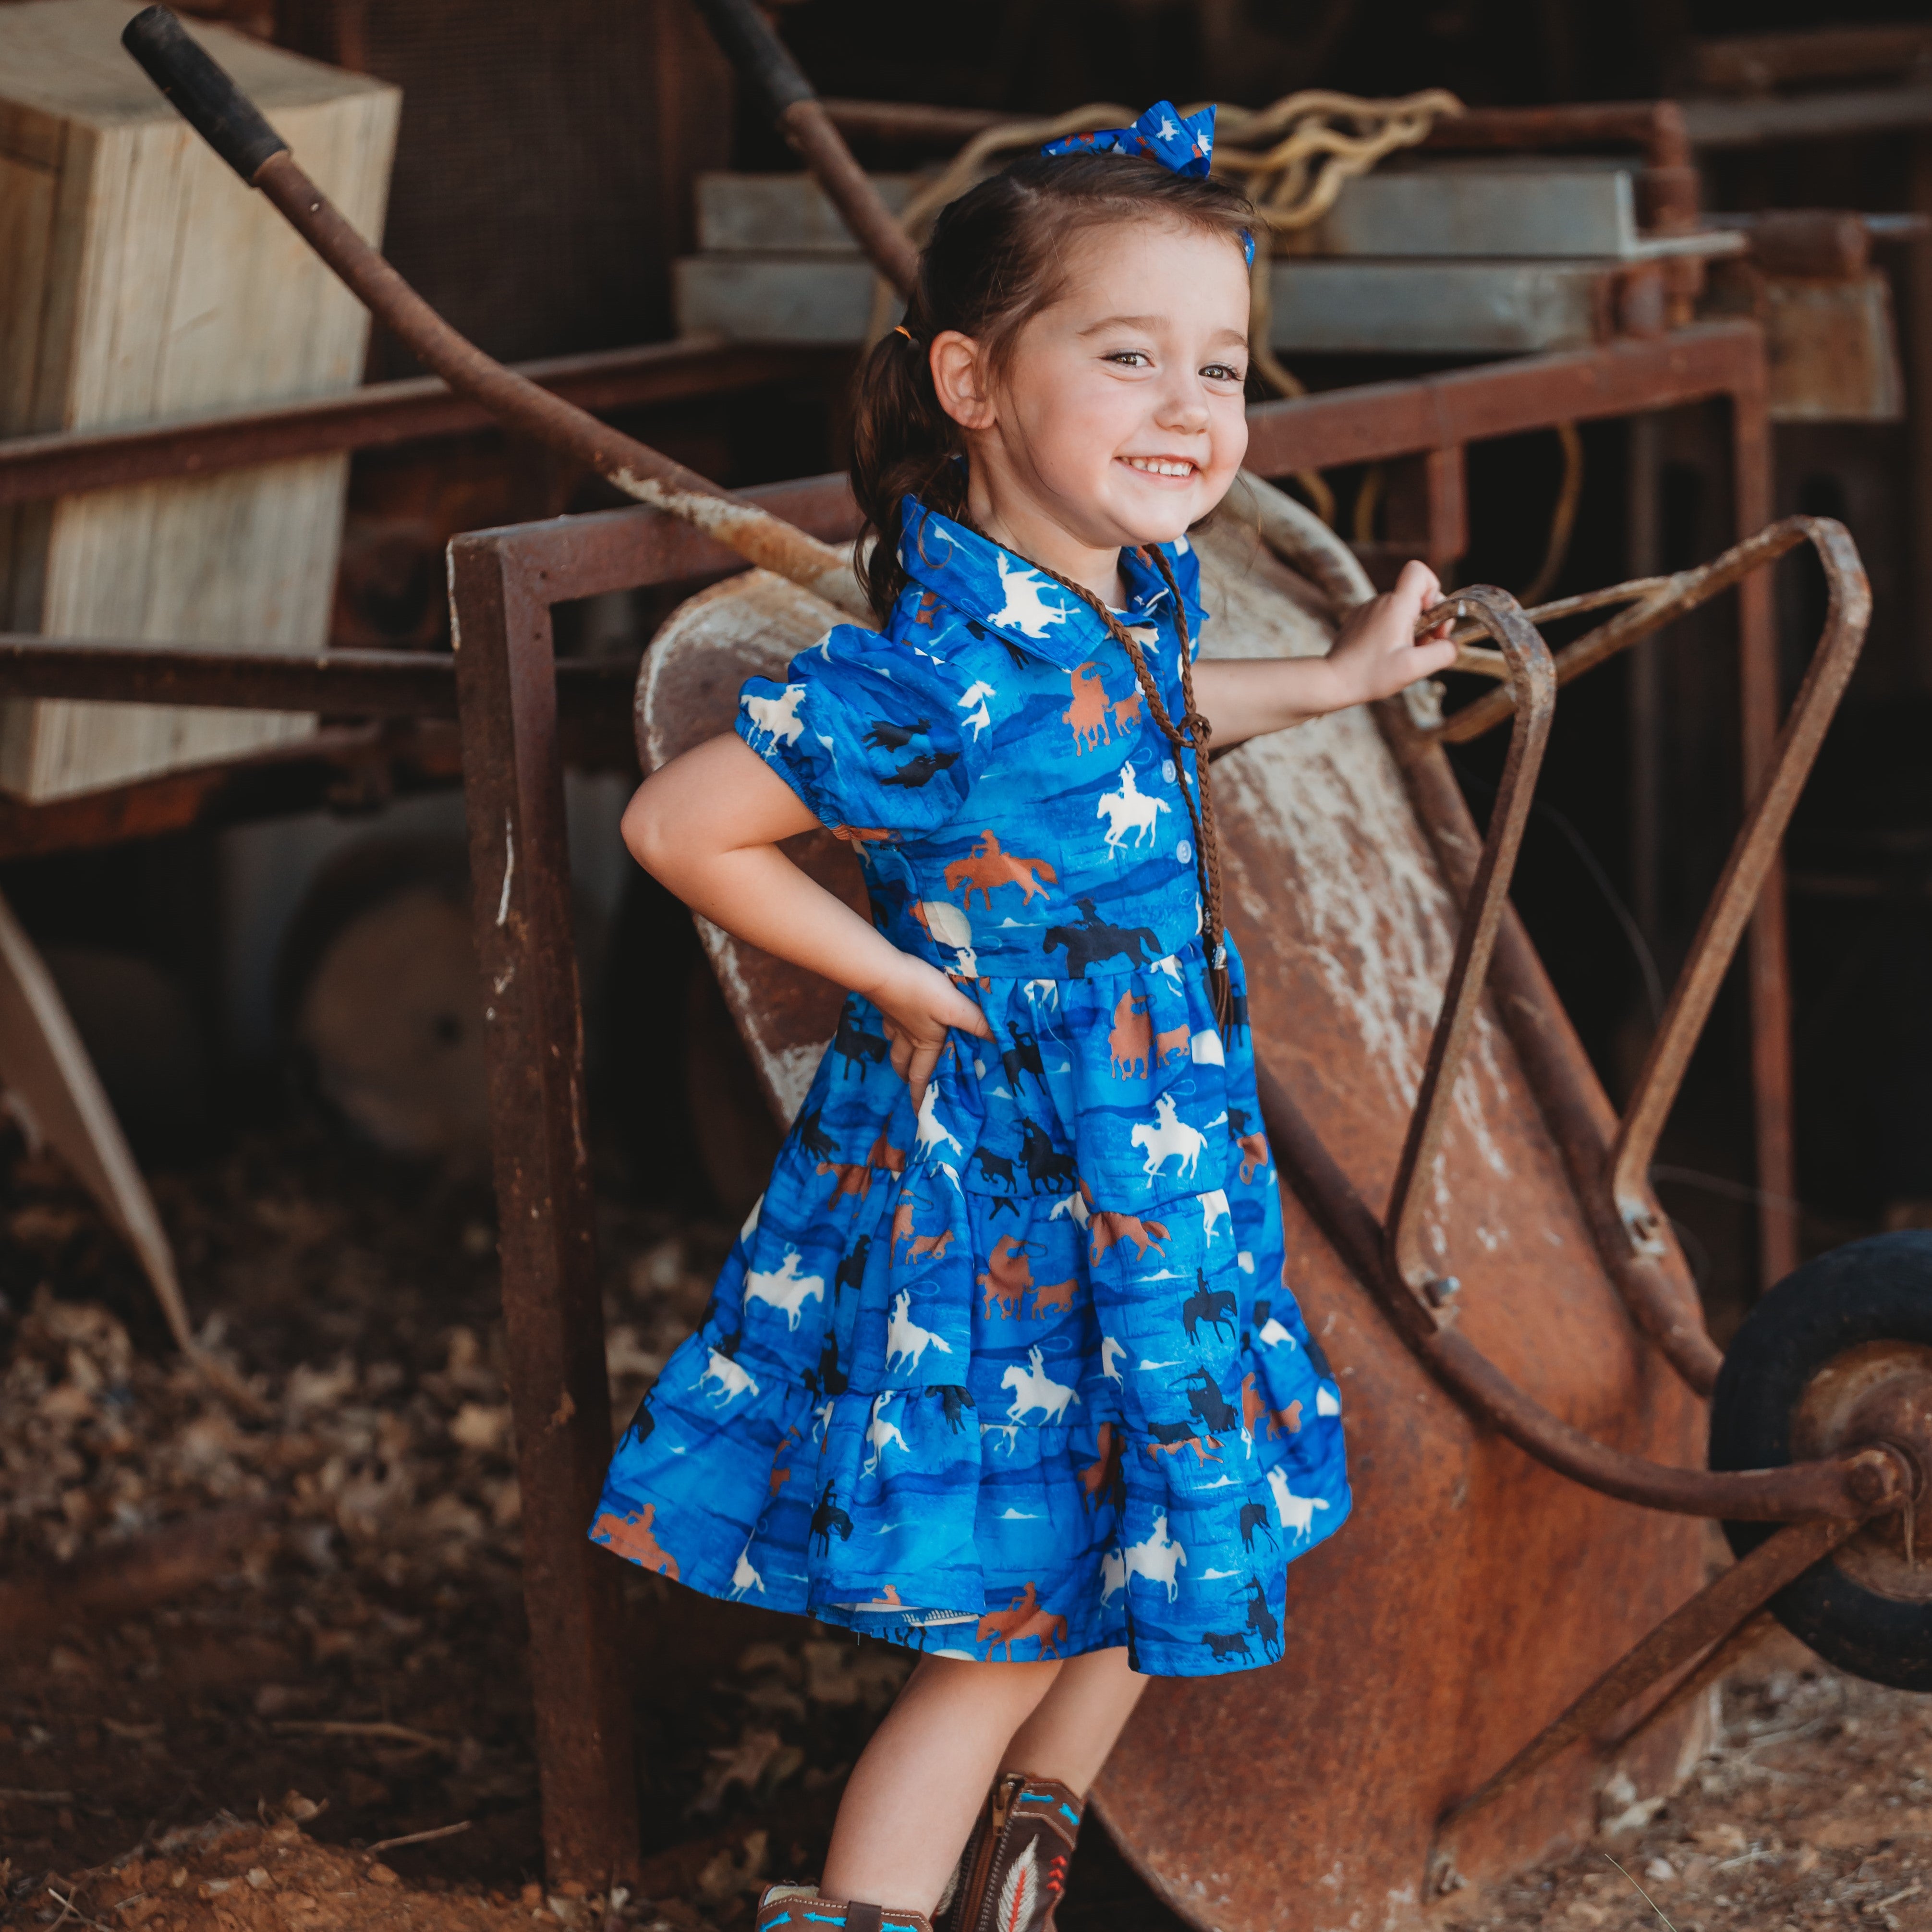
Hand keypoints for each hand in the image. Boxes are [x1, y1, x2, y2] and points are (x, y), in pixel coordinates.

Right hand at [863, 951, 991, 1109]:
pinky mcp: (886, 1005)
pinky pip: (889, 1025)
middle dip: (909, 1079)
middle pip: (905, 1065)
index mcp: (925, 1043)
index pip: (922, 1077)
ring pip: (896, 1046)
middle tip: (911, 1086)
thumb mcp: (954, 1007)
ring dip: (900, 1058)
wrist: (882, 971)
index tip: (918, 1114)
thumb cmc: (920, 991)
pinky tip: (897, 1023)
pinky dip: (894, 1031)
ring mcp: (894, 1021)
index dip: (920, 1097)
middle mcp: (908, 1037)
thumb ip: (977, 1022)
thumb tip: (1002, 1041)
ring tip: (904, 1062)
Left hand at [1323, 559, 1458, 707]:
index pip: (1419, 571)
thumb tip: (1452, 645)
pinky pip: (1387, 619)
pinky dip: (1395, 634)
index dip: (1434, 589)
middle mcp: (1381, 601)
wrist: (1332, 681)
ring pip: (1403, 610)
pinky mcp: (1360, 620)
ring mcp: (1368, 609)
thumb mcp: (1414, 668)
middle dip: (1428, 620)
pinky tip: (1387, 655)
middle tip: (1422, 647)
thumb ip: (1442, 653)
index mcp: (1396, 604)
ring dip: (1412, 630)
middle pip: (1416, 596)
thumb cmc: (1370, 674)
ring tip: (1402, 655)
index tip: (1432, 617)